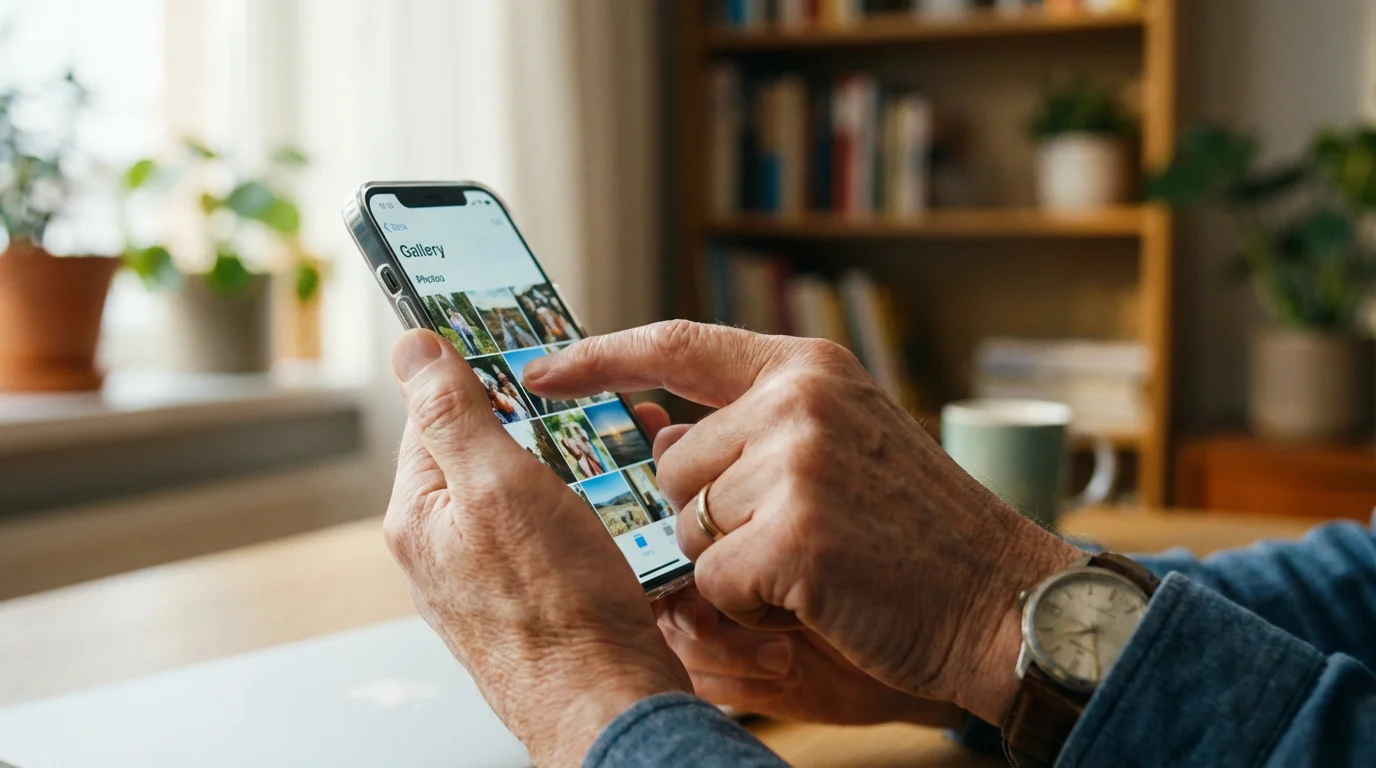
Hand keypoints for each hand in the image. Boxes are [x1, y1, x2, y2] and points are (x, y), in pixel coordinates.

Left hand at [386, 329, 688, 766]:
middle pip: (487, 453)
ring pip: (525, 494)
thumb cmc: (558, 608)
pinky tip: (618, 517)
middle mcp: (442, 548)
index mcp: (420, 514)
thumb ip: (452, 412)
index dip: (485, 379)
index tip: (530, 357)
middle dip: (542, 427)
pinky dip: (582, 514)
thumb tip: (412, 347)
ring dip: (571, 471)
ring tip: (621, 464)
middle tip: (596, 416)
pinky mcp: (527, 599)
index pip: (436, 414)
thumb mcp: (501, 485)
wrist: (605, 703)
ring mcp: (484, 577)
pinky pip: (549, 535)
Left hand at [524, 321, 1079, 724]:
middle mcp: (798, 399)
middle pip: (673, 465)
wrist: (1004, 599)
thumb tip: (657, 436)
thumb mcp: (843, 443)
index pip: (675, 344)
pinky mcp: (794, 534)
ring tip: (815, 562)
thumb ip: (755, 427)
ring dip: (732, 563)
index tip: (537, 371)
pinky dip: (749, 605)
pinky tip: (815, 596)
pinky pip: (712, 581)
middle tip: (793, 536)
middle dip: (707, 516)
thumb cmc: (917, 533)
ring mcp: (797, 462)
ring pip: (687, 526)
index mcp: (807, 367)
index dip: (598, 358)